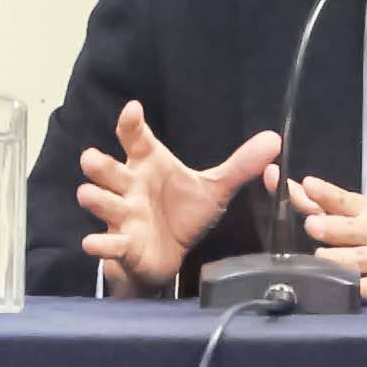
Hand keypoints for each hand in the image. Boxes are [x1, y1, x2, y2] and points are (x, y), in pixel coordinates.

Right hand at [73, 103, 283, 295]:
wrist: (170, 256)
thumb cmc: (182, 215)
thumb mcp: (214, 189)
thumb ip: (239, 166)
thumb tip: (274, 139)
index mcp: (149, 166)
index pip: (136, 140)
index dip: (131, 125)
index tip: (132, 110)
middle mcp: (130, 188)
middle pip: (109, 170)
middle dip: (99, 165)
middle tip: (92, 158)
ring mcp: (123, 216)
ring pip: (103, 202)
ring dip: (96, 198)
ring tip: (91, 194)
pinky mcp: (122, 245)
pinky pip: (108, 243)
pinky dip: (101, 244)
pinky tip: (93, 243)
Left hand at [288, 176, 366, 299]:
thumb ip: (336, 208)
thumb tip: (300, 191)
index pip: (346, 200)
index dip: (326, 193)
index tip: (307, 185)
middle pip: (349, 230)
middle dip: (330, 227)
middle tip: (312, 225)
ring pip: (356, 260)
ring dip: (335, 259)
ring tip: (319, 258)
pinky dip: (356, 288)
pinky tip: (340, 288)